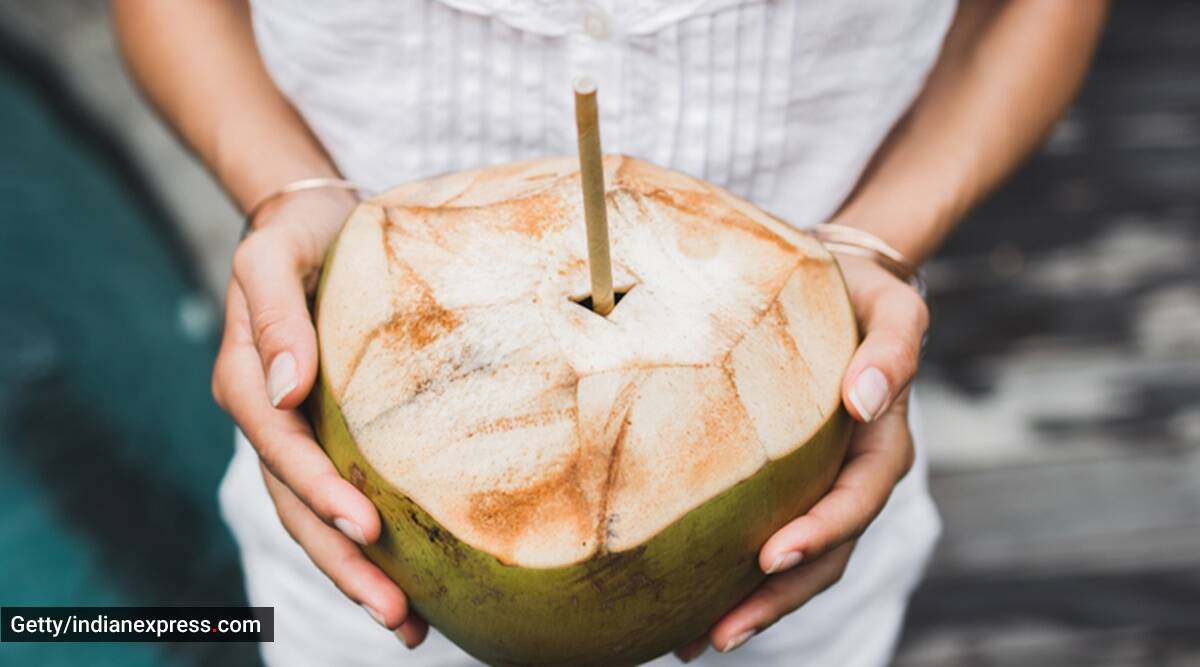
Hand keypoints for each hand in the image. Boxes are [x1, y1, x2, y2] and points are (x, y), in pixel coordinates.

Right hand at [211, 190, 427, 647]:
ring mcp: (299, 433)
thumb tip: (287, 389)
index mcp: (247, 381)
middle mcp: (270, 418)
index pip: (283, 450)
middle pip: (298, 507)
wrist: (312, 222)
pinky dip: (372, 542)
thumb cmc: (299, 233)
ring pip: (318, 518)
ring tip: (408, 624)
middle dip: (343, 563)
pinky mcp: (332, 434)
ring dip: (358, 573)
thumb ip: (276, 314)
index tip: (368, 527)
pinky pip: (343, 496)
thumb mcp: (274, 254)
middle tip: (396, 613)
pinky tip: (413, 579)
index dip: (319, 492)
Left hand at [675, 257, 926, 661]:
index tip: (774, 555)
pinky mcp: (782, 483)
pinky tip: (683, 602)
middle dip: (775, 599)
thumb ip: (893, 349)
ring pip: (792, 563)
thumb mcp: (893, 306)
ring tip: (693, 641)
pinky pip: (759, 535)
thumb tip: (865, 399)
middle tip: (721, 633)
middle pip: (824, 554)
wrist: (834, 282)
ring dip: (750, 606)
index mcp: (881, 441)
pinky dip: (729, 574)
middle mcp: (849, 474)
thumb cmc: (860, 292)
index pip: (857, 498)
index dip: (823, 531)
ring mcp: (816, 485)